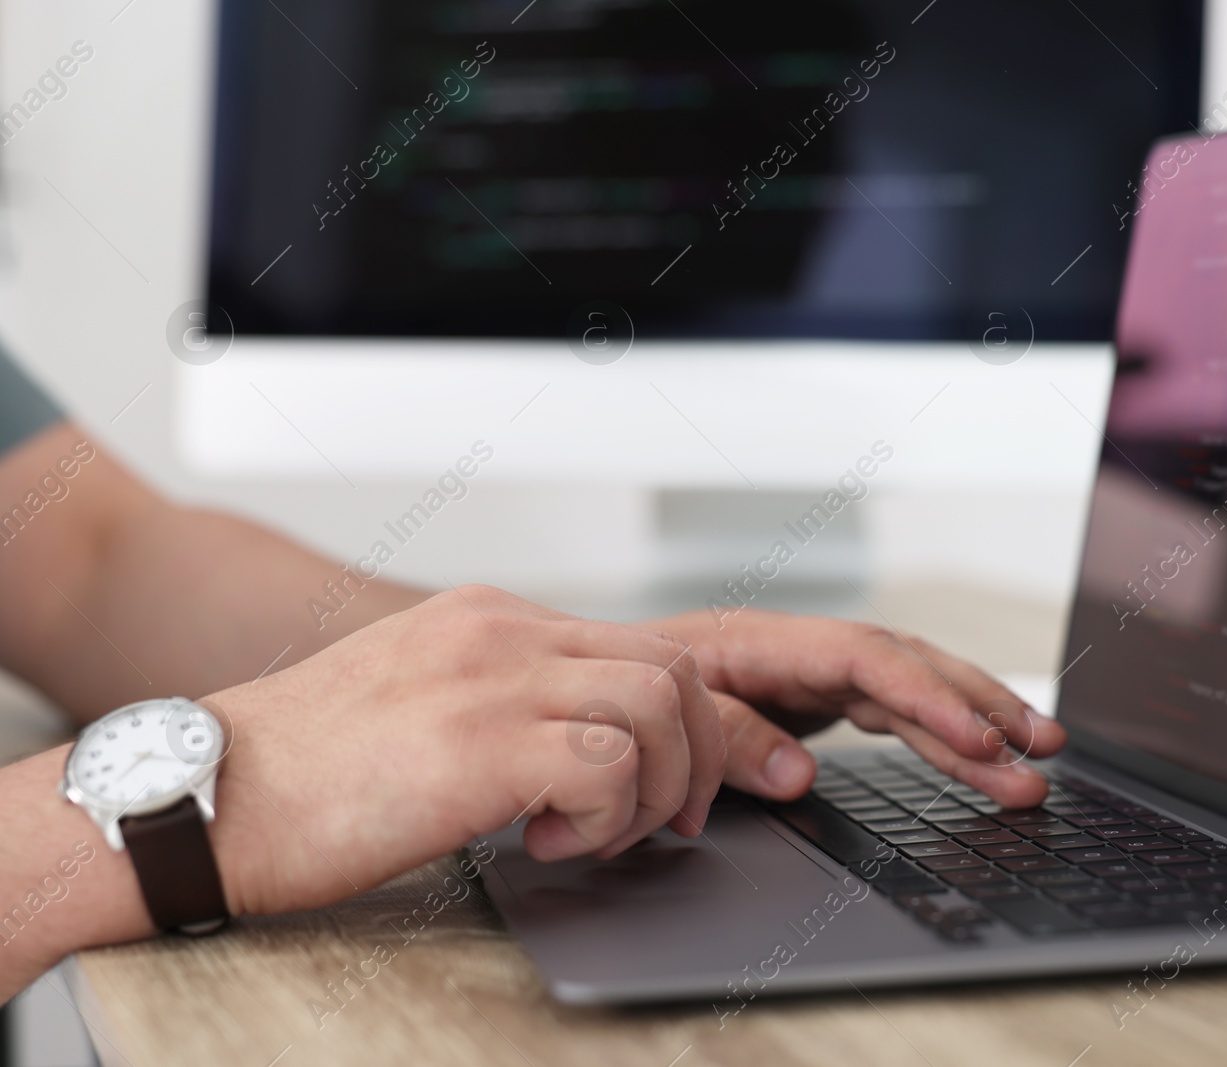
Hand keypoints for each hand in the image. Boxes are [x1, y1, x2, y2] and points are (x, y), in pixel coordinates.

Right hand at [204, 585, 723, 916]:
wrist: (203, 795)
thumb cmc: (301, 770)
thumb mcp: (418, 698)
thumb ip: (499, 698)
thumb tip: (579, 744)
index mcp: (490, 619)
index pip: (640, 644)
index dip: (690, 720)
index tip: (690, 778)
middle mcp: (503, 632)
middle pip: (674, 668)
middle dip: (699, 754)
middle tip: (673, 818)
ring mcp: (494, 680)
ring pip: (660, 706)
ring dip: (657, 790)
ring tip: (598, 835)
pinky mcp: (482, 744)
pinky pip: (612, 766)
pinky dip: (609, 819)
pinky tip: (551, 845)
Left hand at [648, 609, 1066, 807]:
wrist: (592, 687)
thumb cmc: (618, 694)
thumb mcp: (661, 714)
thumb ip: (727, 738)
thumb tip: (799, 773)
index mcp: (763, 642)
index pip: (866, 660)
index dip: (927, 697)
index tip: (980, 740)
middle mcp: (801, 652)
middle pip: (909, 668)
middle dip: (979, 706)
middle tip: (1043, 749)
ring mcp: (814, 676)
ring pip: (913, 694)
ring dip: (975, 727)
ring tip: (1037, 766)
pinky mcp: (818, 702)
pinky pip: (894, 716)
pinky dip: (940, 738)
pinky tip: (981, 759)